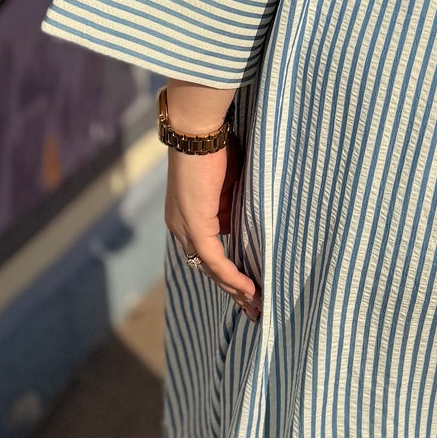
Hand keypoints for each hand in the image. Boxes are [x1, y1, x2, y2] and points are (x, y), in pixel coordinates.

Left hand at [165, 133, 258, 322]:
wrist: (199, 129)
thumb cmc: (216, 147)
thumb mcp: (228, 185)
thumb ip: (233, 207)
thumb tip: (251, 223)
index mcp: (185, 217)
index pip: (205, 254)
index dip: (226, 274)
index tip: (248, 289)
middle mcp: (179, 226)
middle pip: (206, 269)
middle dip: (232, 290)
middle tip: (254, 308)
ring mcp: (184, 227)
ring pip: (210, 269)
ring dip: (235, 289)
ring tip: (256, 305)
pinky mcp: (194, 224)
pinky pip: (214, 260)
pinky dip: (232, 276)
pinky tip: (249, 289)